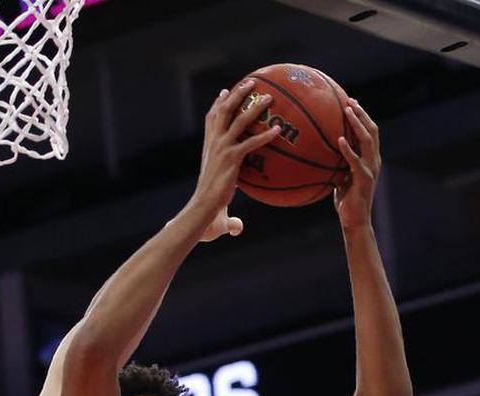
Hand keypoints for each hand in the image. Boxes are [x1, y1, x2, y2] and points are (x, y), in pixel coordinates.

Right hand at [191, 80, 281, 241]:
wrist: (201, 213)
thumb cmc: (207, 214)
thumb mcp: (220, 209)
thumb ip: (232, 217)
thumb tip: (238, 229)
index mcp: (208, 149)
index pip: (211, 120)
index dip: (218, 105)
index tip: (226, 92)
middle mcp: (213, 145)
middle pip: (224, 111)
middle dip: (237, 94)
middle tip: (250, 82)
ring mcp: (221, 150)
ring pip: (238, 120)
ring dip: (253, 106)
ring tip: (269, 96)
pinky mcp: (231, 160)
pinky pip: (251, 143)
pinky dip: (265, 136)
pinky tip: (278, 131)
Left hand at [333, 99, 381, 231]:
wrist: (355, 220)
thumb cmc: (346, 202)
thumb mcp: (340, 178)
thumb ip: (337, 165)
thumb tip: (321, 154)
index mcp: (370, 159)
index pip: (369, 132)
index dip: (362, 117)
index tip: (350, 102)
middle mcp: (374, 161)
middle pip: (372, 131)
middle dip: (361, 114)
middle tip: (349, 101)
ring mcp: (371, 169)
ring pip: (367, 140)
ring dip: (358, 123)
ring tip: (347, 111)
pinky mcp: (364, 179)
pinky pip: (356, 160)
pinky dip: (348, 149)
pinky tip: (340, 139)